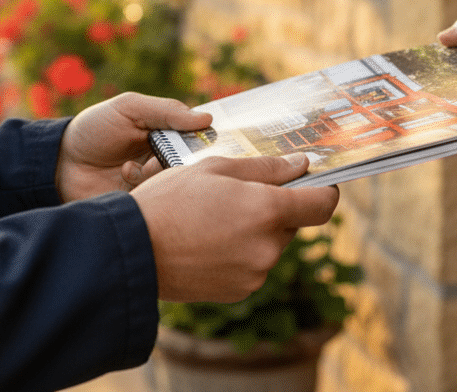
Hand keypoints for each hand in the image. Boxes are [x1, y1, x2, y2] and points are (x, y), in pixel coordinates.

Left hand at [57, 93, 212, 202]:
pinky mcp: (144, 205)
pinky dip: (145, 188)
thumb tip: (206, 119)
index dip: (203, 139)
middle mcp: (166, 161)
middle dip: (178, 159)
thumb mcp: (128, 109)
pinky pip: (160, 202)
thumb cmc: (94, 130)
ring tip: (129, 168)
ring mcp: (155, 184)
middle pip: (193, 164)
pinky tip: (124, 177)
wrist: (58, 164)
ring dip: (155, 173)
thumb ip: (166, 111)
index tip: (204, 140)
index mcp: (167, 136)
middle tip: (156, 155)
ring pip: (177, 183)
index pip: (199, 139)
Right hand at [132, 154, 339, 302]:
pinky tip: (207, 243)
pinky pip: (252, 266)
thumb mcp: (215, 168)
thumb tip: (301, 165)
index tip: (314, 183)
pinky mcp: (239, 291)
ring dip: (254, 232)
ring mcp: (255, 274)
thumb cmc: (170, 200)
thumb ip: (265, 168)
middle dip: (274, 209)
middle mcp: (268, 247)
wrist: (132, 251)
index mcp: (268, 210)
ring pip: (270, 245)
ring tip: (212, 221)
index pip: (323, 204)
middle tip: (235, 197)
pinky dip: (239, 254)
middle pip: (292, 223)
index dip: (323, 191)